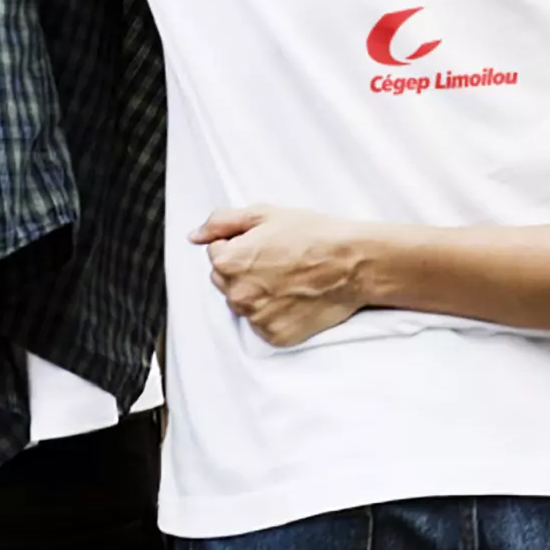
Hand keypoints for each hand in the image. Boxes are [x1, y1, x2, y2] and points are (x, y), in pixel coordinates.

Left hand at [192, 205, 369, 347]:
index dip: (242, 245)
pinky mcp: (275, 336)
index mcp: (228, 262)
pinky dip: (276, 313)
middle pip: (227, 282)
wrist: (354, 263)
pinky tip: (296, 297)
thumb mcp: (267, 214)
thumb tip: (195, 235)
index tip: (268, 244)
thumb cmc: (315, 235)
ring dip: (259, 293)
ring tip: (291, 279)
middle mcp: (236, 294)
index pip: (217, 254)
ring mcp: (255, 318)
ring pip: (245, 304)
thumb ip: (223, 221)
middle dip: (246, 271)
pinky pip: (264, 324)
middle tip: (280, 261)